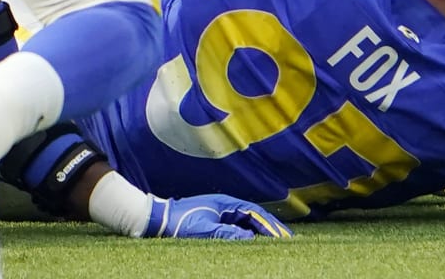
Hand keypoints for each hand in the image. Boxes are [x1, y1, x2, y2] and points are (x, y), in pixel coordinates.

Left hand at [144, 194, 292, 239]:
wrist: (158, 218)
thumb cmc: (180, 222)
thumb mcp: (204, 230)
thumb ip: (227, 233)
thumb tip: (250, 238)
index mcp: (226, 203)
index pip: (254, 213)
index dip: (269, 224)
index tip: (282, 236)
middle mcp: (226, 205)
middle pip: (254, 215)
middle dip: (270, 226)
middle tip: (286, 238)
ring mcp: (220, 212)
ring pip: (247, 220)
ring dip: (260, 230)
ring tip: (275, 240)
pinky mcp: (214, 220)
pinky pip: (237, 226)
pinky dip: (249, 233)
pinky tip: (254, 241)